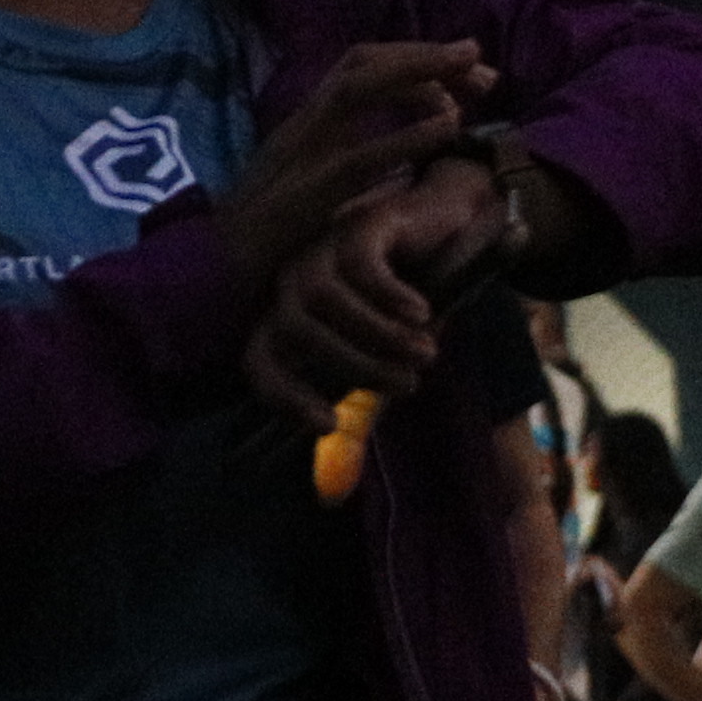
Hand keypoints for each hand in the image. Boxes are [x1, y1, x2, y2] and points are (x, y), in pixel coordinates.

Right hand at [214, 42, 492, 296]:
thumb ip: (337, 159)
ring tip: (471, 80)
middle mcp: (300, 127)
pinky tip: (448, 127)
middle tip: (479, 61)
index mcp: (303, 125)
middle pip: (362, 63)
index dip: (410, 56)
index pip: (357, 67)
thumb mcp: (302, 187)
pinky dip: (408, 135)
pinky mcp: (306, 195)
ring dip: (418, 75)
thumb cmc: (260, 242)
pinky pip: (361, 155)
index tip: (460, 67)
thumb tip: (391, 143)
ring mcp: (300, 155)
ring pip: (358, 90)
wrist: (207, 281)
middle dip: (424, 54)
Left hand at [249, 179, 459, 422]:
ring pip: (331, 300)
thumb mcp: (383, 357)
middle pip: (297, 332)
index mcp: (290, 322)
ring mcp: (321, 253)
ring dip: (381, 335)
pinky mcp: (356, 228)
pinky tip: (421, 312)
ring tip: (425, 353)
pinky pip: (364, 268)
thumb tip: (342, 471)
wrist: (442, 232)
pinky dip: (392, 297)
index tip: (328, 424)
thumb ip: (361, 400)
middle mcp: (294, 287)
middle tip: (406, 385)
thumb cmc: (404, 307)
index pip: (259, 362)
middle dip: (354, 366)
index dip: (284, 397)